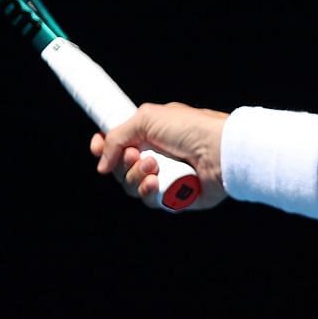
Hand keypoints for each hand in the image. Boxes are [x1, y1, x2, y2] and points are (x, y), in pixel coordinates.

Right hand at [92, 102, 230, 209]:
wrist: (220, 150)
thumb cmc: (190, 128)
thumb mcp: (147, 118)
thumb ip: (116, 136)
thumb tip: (102, 164)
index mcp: (150, 134)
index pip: (117, 143)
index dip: (103, 147)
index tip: (98, 147)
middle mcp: (156, 155)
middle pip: (120, 168)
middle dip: (123, 162)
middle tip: (137, 154)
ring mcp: (164, 177)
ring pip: (131, 186)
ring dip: (135, 176)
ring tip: (154, 166)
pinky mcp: (174, 196)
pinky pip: (148, 200)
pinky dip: (147, 192)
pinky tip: (155, 183)